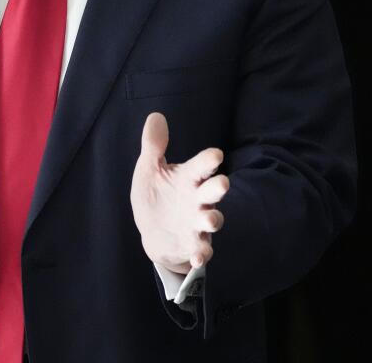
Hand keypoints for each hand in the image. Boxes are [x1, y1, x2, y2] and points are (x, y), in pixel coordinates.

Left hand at [130, 112, 229, 273]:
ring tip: (209, 220)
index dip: (209, 160)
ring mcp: (197, 222)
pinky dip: (201, 253)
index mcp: (188, 178)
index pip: (202, 166)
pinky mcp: (193, 244)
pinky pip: (201, 249)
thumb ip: (154, 146)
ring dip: (212, 220)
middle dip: (218, 188)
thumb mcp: (150, 169)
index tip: (216, 154)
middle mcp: (197, 199)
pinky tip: (198, 256)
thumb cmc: (156, 194)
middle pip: (213, 191)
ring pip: (211, 220)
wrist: (153, 231)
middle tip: (222, 183)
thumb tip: (156, 116)